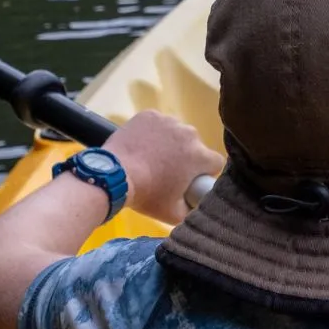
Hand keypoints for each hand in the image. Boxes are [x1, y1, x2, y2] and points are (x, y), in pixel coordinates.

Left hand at [103, 111, 220, 224]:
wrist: (113, 175)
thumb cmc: (147, 194)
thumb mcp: (174, 213)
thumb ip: (193, 209)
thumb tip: (199, 206)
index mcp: (199, 155)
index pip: (215, 163)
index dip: (205, 173)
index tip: (191, 180)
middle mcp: (188, 133)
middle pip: (195, 146)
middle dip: (186, 157)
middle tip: (167, 172)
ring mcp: (168, 121)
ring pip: (177, 133)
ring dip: (170, 143)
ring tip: (151, 158)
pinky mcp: (149, 114)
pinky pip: (158, 124)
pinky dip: (153, 132)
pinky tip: (142, 145)